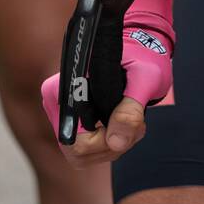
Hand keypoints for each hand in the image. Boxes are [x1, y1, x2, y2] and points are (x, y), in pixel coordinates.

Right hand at [41, 25, 172, 165]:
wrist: (142, 48)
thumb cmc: (143, 57)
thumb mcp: (145, 79)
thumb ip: (131, 110)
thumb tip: (116, 143)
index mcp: (66, 89)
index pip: (76, 141)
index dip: (107, 141)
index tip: (131, 123)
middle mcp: (58, 102)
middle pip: (78, 152)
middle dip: (113, 145)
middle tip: (137, 125)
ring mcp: (65, 113)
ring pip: (83, 155)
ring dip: (115, 145)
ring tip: (135, 122)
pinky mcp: (75, 120)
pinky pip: (88, 149)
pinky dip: (112, 143)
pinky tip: (126, 124)